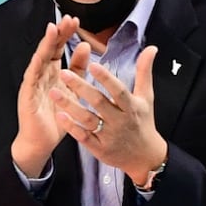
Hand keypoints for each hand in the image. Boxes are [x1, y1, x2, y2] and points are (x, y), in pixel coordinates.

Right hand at [11, 15, 89, 176]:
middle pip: (48, 49)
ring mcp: (32, 85)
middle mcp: (40, 75)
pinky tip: (40, 56)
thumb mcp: (72, 90)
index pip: (58, 48)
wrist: (42, 142)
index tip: (75, 20)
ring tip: (52, 29)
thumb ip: (78, 69)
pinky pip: (31, 80)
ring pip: (39, 60)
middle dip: (57, 33)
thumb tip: (85, 45)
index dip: (65, 34)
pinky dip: (35, 67)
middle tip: (67, 19)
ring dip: (45, 45)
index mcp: (52, 73)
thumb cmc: (56, 117)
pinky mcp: (27, 97)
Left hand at [49, 45, 166, 184]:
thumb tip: (151, 48)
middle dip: (81, 88)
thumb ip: (145, 71)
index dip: (106, 79)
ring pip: (87, 119)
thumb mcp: (146, 97)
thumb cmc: (143, 123)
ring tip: (54, 92)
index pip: (119, 91)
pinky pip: (83, 137)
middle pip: (99, 103)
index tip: (93, 65)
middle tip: (64, 73)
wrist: (144, 157)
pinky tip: (59, 115)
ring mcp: (109, 136)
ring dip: (70, 106)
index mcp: (131, 107)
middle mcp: (120, 121)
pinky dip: (71, 127)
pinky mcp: (99, 148)